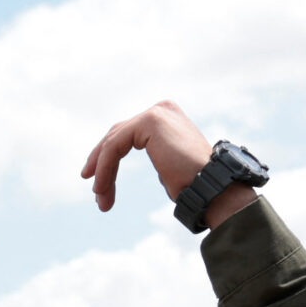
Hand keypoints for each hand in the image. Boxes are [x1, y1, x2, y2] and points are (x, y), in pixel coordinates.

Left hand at [80, 100, 254, 228]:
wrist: (211, 186)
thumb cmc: (192, 182)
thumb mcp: (167, 162)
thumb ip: (153, 152)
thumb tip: (127, 159)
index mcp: (167, 116)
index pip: (126, 132)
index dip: (105, 156)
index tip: (96, 181)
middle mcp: (162, 109)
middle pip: (116, 134)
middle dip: (100, 163)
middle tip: (95, 189)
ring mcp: (156, 112)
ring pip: (113, 143)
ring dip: (103, 172)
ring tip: (100, 198)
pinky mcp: (150, 121)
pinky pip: (114, 147)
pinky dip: (105, 168)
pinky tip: (101, 188)